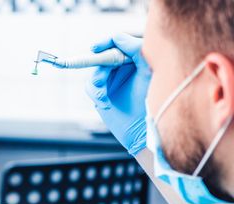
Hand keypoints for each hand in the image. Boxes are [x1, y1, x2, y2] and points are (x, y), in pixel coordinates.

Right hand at [85, 33, 151, 155]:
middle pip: (103, 57)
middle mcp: (123, 68)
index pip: (118, 43)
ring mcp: (112, 81)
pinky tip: (105, 103)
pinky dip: (95, 94)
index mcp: (136, 59)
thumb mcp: (147, 69)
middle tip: (101, 79)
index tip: (95, 48)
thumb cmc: (151, 100)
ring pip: (94, 72)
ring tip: (103, 96)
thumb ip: (136, 49)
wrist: (142, 129)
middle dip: (100, 68)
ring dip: (97, 83)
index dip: (106, 43)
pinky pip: (90, 87)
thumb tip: (117, 37)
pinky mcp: (102, 94)